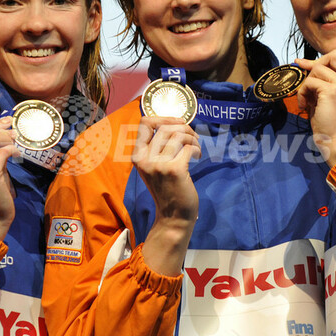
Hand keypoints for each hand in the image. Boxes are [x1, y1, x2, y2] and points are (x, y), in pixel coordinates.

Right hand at [134, 116, 200, 275]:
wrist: (173, 217)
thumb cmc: (167, 190)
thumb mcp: (153, 168)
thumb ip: (156, 148)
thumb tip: (174, 122)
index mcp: (137, 156)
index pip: (145, 123)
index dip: (163, 118)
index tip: (177, 123)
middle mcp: (145, 158)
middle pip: (166, 126)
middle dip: (184, 128)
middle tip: (192, 138)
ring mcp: (159, 164)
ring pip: (178, 134)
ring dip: (192, 137)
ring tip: (195, 147)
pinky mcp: (174, 170)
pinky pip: (188, 147)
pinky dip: (196, 148)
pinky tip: (197, 156)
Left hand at [295, 50, 335, 167]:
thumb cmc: (332, 122)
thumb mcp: (331, 96)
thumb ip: (325, 80)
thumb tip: (304, 63)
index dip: (322, 59)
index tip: (306, 66)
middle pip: (332, 55)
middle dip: (314, 65)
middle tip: (307, 82)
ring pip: (317, 69)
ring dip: (306, 84)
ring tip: (307, 100)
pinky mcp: (331, 91)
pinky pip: (309, 82)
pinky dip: (302, 93)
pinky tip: (305, 105)